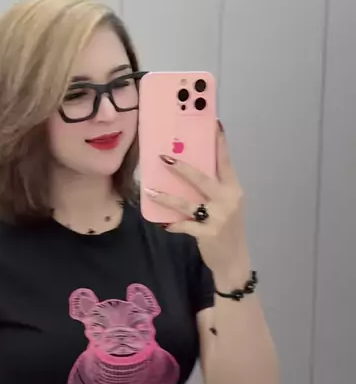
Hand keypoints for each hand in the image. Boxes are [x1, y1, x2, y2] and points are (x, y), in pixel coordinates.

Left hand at [145, 124, 250, 284]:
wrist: (234, 259)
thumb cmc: (227, 227)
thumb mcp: (227, 204)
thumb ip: (214, 188)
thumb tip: (189, 169)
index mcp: (233, 189)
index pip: (225, 162)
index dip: (220, 143)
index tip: (214, 123)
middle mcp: (228, 200)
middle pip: (201, 178)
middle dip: (181, 167)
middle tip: (163, 156)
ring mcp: (217, 217)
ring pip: (187, 203)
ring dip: (166, 197)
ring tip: (149, 190)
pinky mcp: (207, 233)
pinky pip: (184, 225)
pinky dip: (173, 223)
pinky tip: (163, 222)